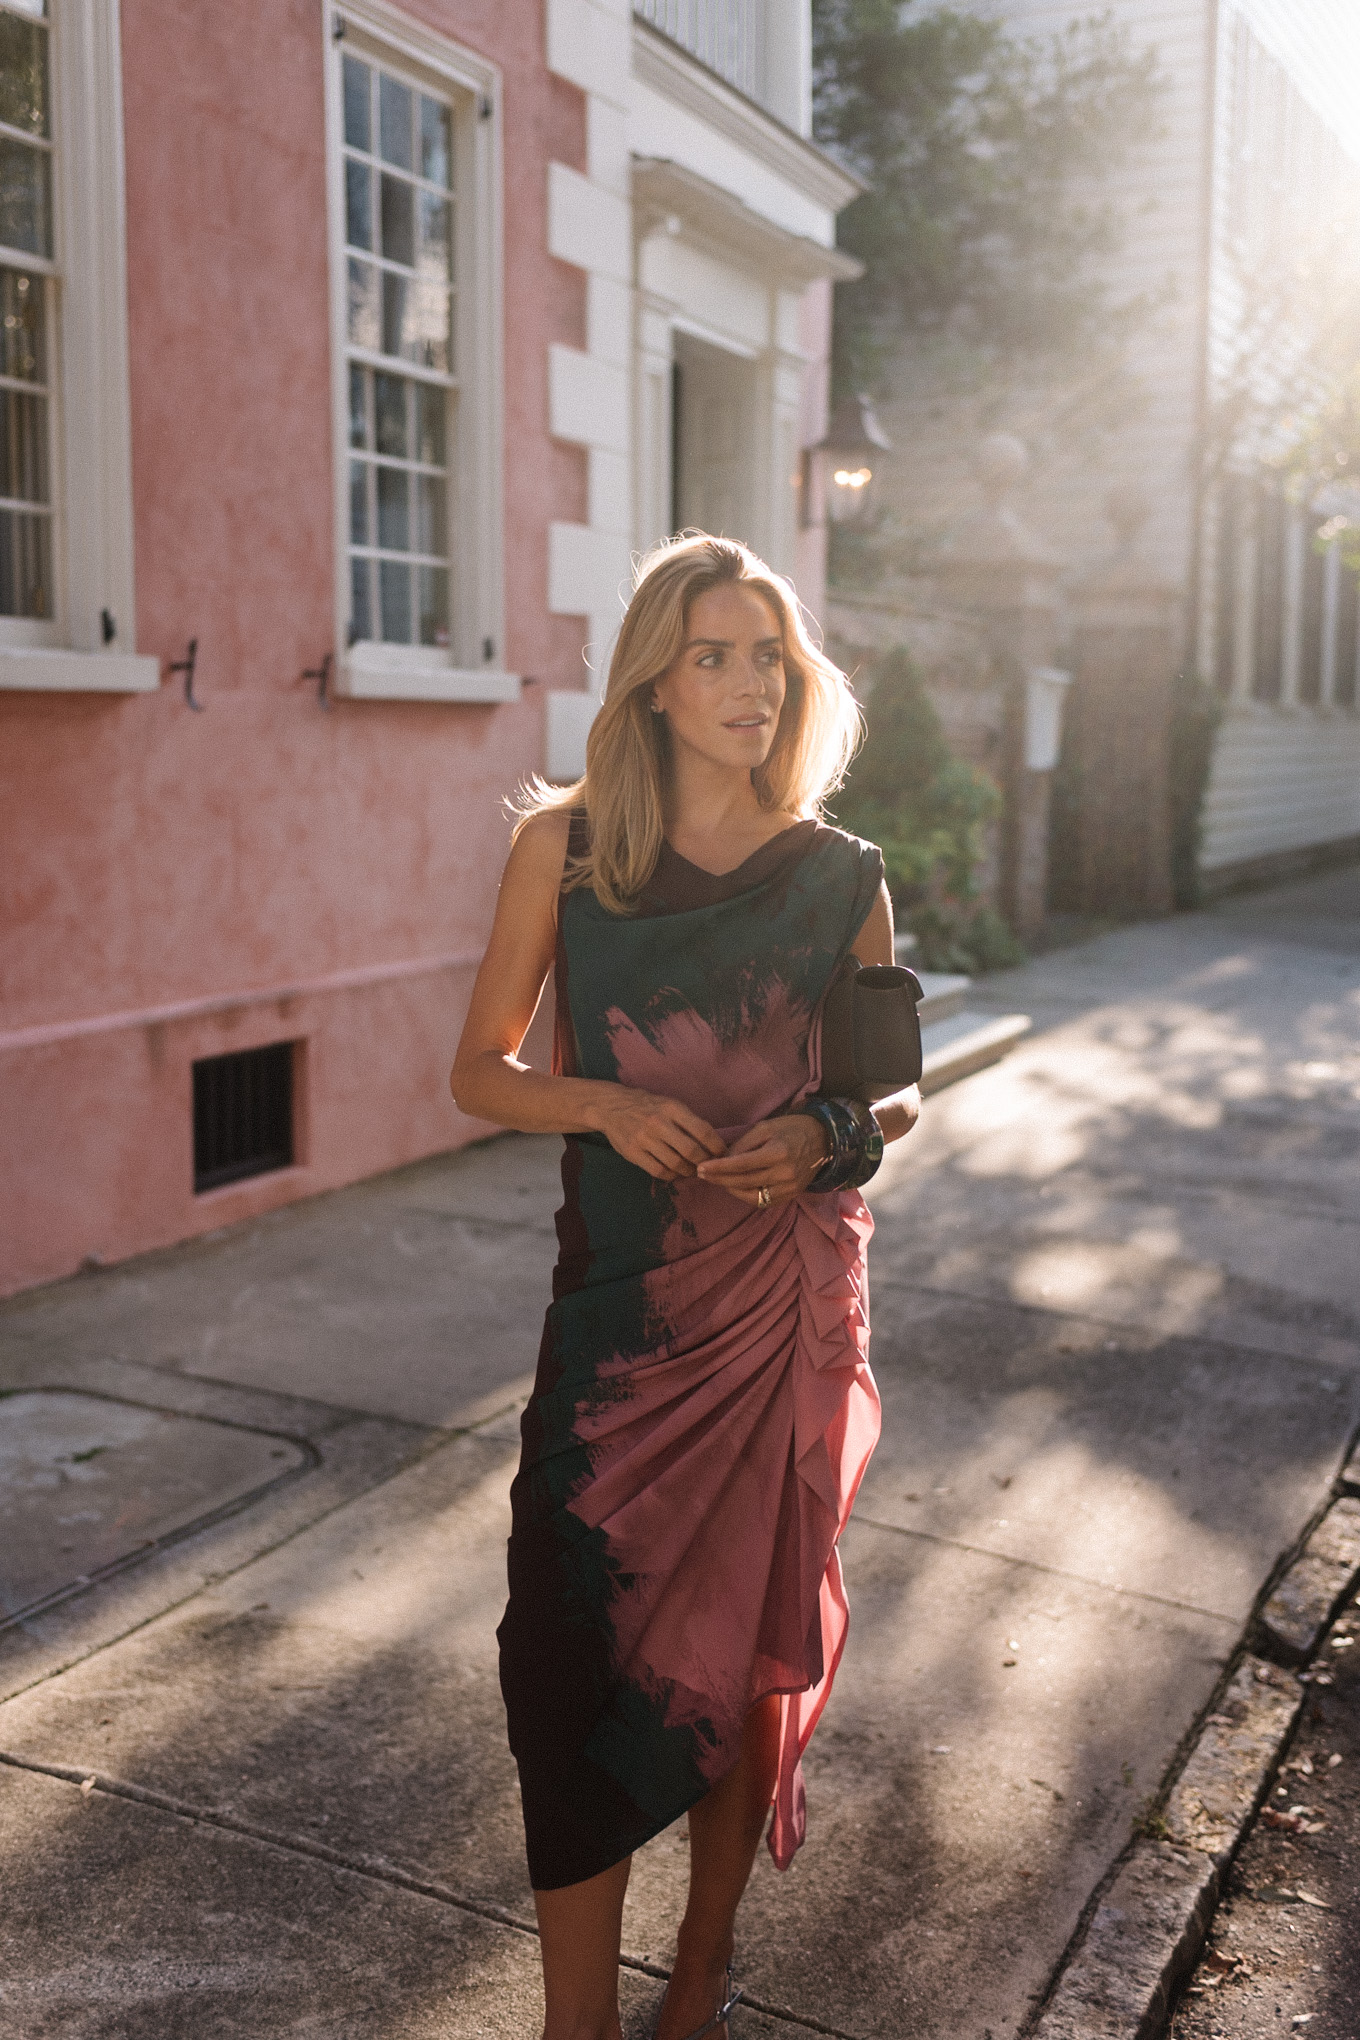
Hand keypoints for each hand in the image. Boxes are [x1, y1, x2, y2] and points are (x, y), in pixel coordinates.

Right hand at [595, 1089, 725, 1180]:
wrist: (612, 1107)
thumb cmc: (648, 1106)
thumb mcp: (670, 1104)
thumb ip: (689, 1121)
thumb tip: (714, 1143)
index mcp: (672, 1108)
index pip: (703, 1131)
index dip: (717, 1146)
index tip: (722, 1154)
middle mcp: (659, 1123)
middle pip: (691, 1151)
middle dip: (704, 1162)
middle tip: (707, 1166)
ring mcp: (644, 1139)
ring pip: (676, 1165)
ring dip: (688, 1171)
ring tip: (691, 1170)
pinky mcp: (633, 1153)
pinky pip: (659, 1172)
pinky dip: (671, 1176)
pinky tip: (674, 1172)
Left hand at [694, 1113, 829, 1207]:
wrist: (824, 1140)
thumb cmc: (792, 1129)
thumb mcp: (766, 1128)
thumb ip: (743, 1144)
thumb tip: (723, 1159)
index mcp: (778, 1153)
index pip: (740, 1165)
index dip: (718, 1168)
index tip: (701, 1167)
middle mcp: (784, 1174)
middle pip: (743, 1182)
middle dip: (719, 1179)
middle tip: (702, 1174)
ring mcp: (789, 1188)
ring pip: (752, 1196)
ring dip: (731, 1189)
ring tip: (717, 1180)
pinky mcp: (791, 1195)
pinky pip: (763, 1201)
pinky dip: (747, 1195)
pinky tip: (736, 1187)